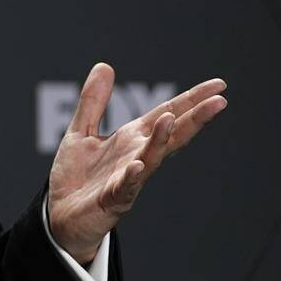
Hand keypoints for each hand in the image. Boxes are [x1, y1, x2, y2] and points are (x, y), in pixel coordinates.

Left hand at [47, 62, 226, 264]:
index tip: (219, 85)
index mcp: (132, 138)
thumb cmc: (76, 175)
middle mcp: (137, 156)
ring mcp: (129, 178)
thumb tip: (105, 66)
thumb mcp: (81, 130)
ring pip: (151, 158)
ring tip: (172, 119)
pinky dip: (133, 176)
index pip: (167, 114)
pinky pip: (126, 187)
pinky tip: (139, 165)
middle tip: (220, 100)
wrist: (60, 214)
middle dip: (194, 117)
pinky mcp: (113, 199)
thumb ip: (94, 101)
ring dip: (162, 140)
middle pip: (170, 134)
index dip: (191, 99)